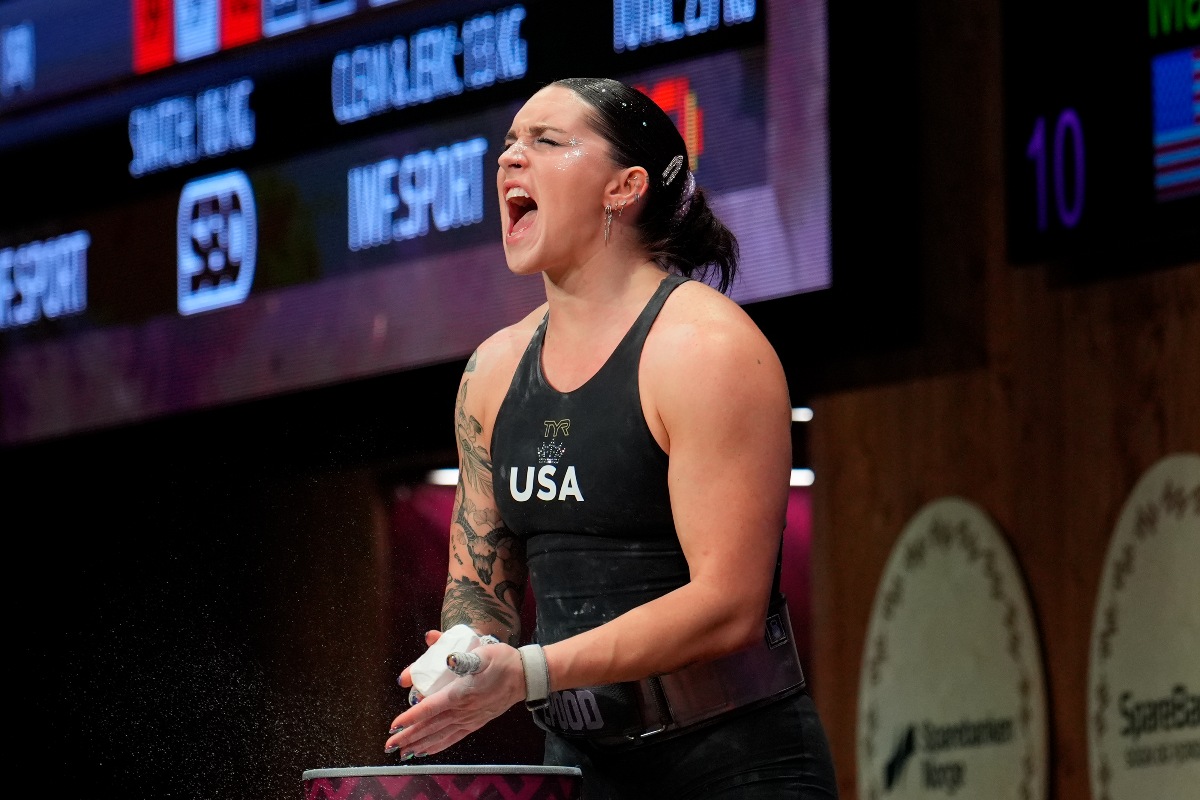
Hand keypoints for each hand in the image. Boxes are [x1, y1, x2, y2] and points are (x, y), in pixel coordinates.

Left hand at [385, 639, 525, 757]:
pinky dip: (438, 746)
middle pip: (431, 726)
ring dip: (420, 744)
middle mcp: (464, 710)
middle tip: (390, 745)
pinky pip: (454, 738)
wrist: (525, 676)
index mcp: (461, 692)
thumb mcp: (483, 652)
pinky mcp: (476, 722)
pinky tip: (427, 751)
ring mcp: (470, 718)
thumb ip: (463, 656)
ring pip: (440, 735)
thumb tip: (447, 655)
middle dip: (409, 736)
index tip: (394, 724)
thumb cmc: (502, 661)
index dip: (411, 717)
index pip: (430, 708)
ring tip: (403, 752)